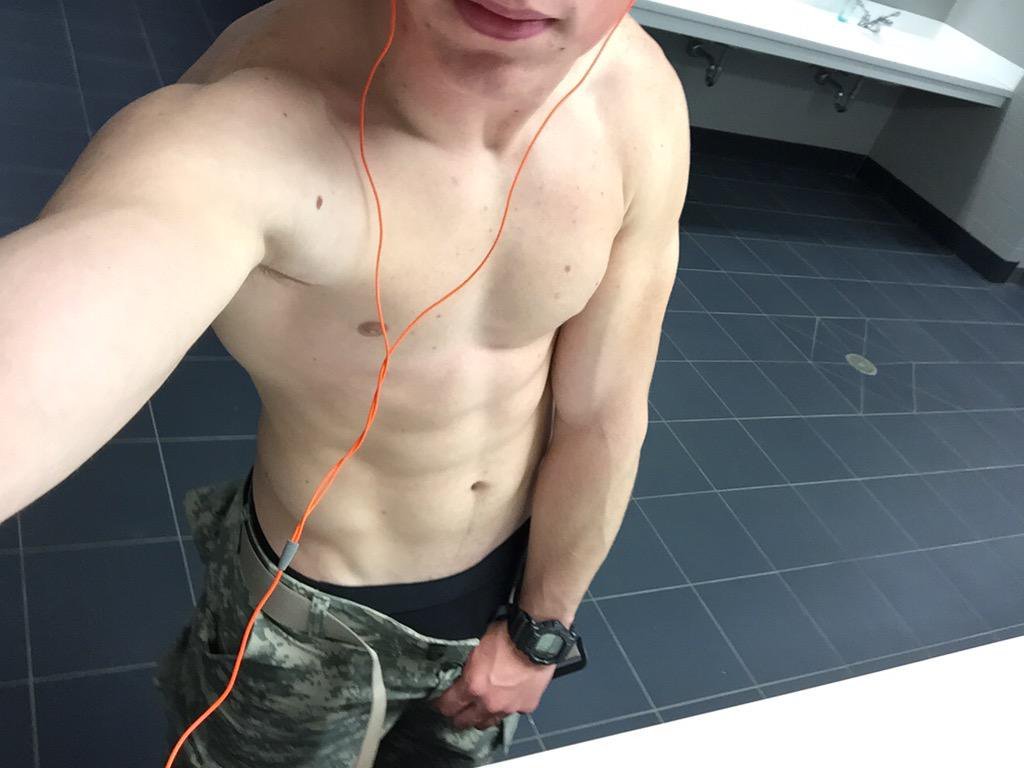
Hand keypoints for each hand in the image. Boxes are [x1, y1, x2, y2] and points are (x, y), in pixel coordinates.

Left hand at [431, 619, 556, 730]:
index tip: (438, 705)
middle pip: (466, 721)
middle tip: (456, 713)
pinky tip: (509, 697)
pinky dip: (510, 706)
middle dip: (458, 717)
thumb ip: (469, 668)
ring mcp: (509, 707)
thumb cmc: (506, 635)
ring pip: (489, 721)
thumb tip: (464, 674)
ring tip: (479, 712)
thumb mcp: (477, 647)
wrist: (536, 638)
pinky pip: (514, 711)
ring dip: (482, 717)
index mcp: (472, 686)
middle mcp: (488, 702)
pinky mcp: (526, 706)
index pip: (448, 705)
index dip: (440, 706)